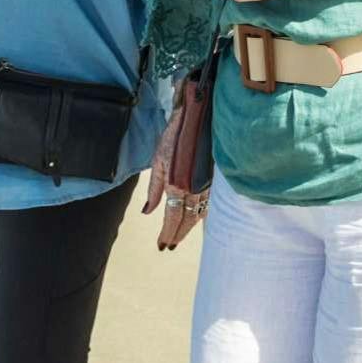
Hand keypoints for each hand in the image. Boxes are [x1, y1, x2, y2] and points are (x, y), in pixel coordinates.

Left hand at [142, 84, 208, 248]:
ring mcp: (207, 185)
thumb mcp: (158, 161)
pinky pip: (208, 204)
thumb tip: (147, 212)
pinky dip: (201, 215)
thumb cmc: (174, 135)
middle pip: (187, 220)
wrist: (197, 116)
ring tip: (180, 235)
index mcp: (178, 186)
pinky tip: (196, 218)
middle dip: (178, 234)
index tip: (162, 246)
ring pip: (199, 214)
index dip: (167, 233)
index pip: (173, 218)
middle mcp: (195, 189)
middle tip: (169, 245)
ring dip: (189, 226)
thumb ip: (154, 188)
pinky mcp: (214, 179)